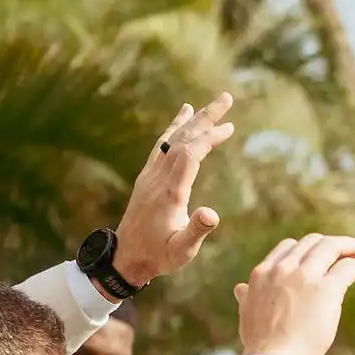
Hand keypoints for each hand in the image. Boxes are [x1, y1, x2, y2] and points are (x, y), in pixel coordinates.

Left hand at [113, 97, 237, 287]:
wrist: (126, 256)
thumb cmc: (158, 256)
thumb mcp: (182, 251)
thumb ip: (197, 232)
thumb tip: (213, 214)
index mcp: (170, 193)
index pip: (190, 155)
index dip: (208, 138)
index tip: (228, 127)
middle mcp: (159, 178)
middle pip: (183, 139)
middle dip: (206, 118)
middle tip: (227, 98)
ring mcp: (151, 175)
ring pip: (173, 139)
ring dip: (193, 119)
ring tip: (210, 105)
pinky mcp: (148, 176)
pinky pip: (163, 145)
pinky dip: (175, 128)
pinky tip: (184, 115)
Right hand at [237, 232, 354, 354]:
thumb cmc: (261, 345)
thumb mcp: (246, 313)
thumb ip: (247, 297)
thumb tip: (241, 289)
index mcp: (264, 272)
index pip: (290, 246)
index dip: (309, 250)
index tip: (321, 260)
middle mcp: (284, 268)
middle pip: (313, 241)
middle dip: (332, 245)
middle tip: (347, 255)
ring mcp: (305, 276)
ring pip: (333, 247)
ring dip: (352, 248)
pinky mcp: (327, 289)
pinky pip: (350, 268)